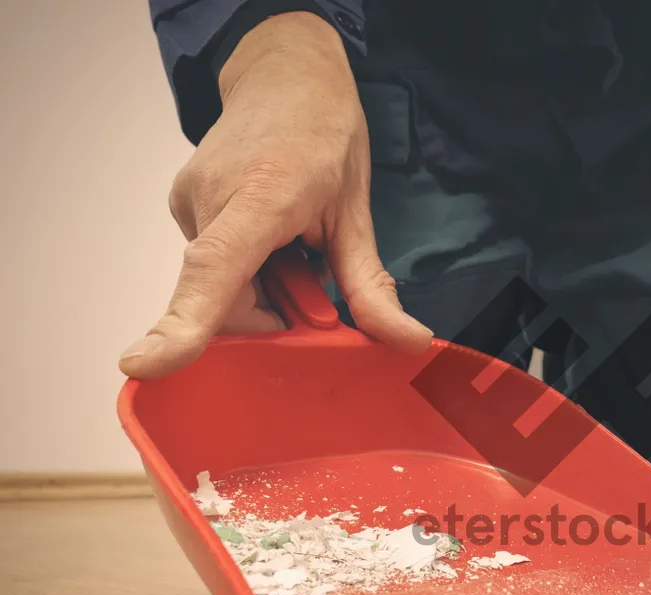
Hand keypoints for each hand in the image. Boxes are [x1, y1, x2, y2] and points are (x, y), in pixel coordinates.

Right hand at [119, 12, 431, 378]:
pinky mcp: (183, 204)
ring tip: (290, 248)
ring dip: (258, 287)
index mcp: (261, 196)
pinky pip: (212, 262)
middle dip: (269, 313)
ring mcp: (189, 200)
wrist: (286, 74)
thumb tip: (408, 341)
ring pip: (218, 284)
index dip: (181, 324)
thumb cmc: (324, 134)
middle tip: (311, 283)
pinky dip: (244, 267)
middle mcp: (212, 199)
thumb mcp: (357, 212)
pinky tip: (269, 236)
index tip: (142, 364)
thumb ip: (371, 285)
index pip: (214, 268)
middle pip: (223, 297)